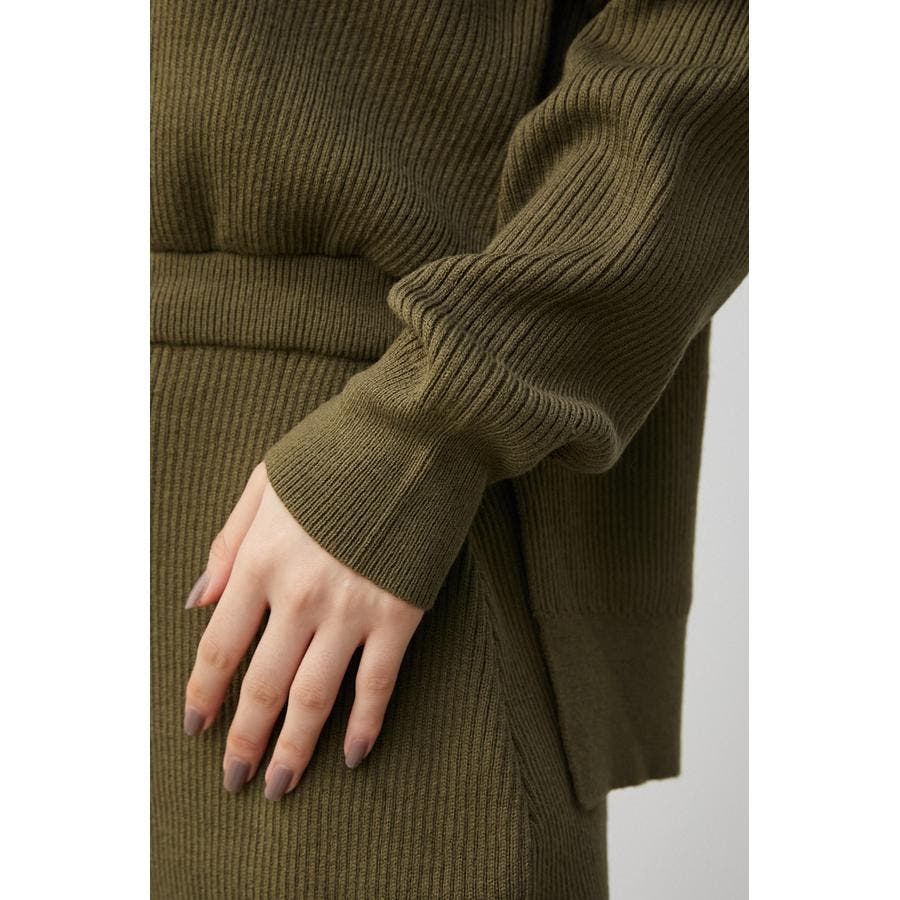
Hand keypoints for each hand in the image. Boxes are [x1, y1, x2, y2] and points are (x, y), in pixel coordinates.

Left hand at [182, 461, 424, 800]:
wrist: (416, 434)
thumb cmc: (337, 452)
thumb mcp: (265, 483)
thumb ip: (227, 544)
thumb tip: (198, 602)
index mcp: (260, 560)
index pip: (220, 648)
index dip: (204, 695)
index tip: (196, 728)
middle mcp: (299, 594)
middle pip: (263, 685)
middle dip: (245, 740)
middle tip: (235, 779)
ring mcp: (352, 608)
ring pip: (314, 696)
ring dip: (295, 748)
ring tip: (280, 787)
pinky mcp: (400, 613)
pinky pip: (378, 683)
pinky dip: (365, 724)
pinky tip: (354, 754)